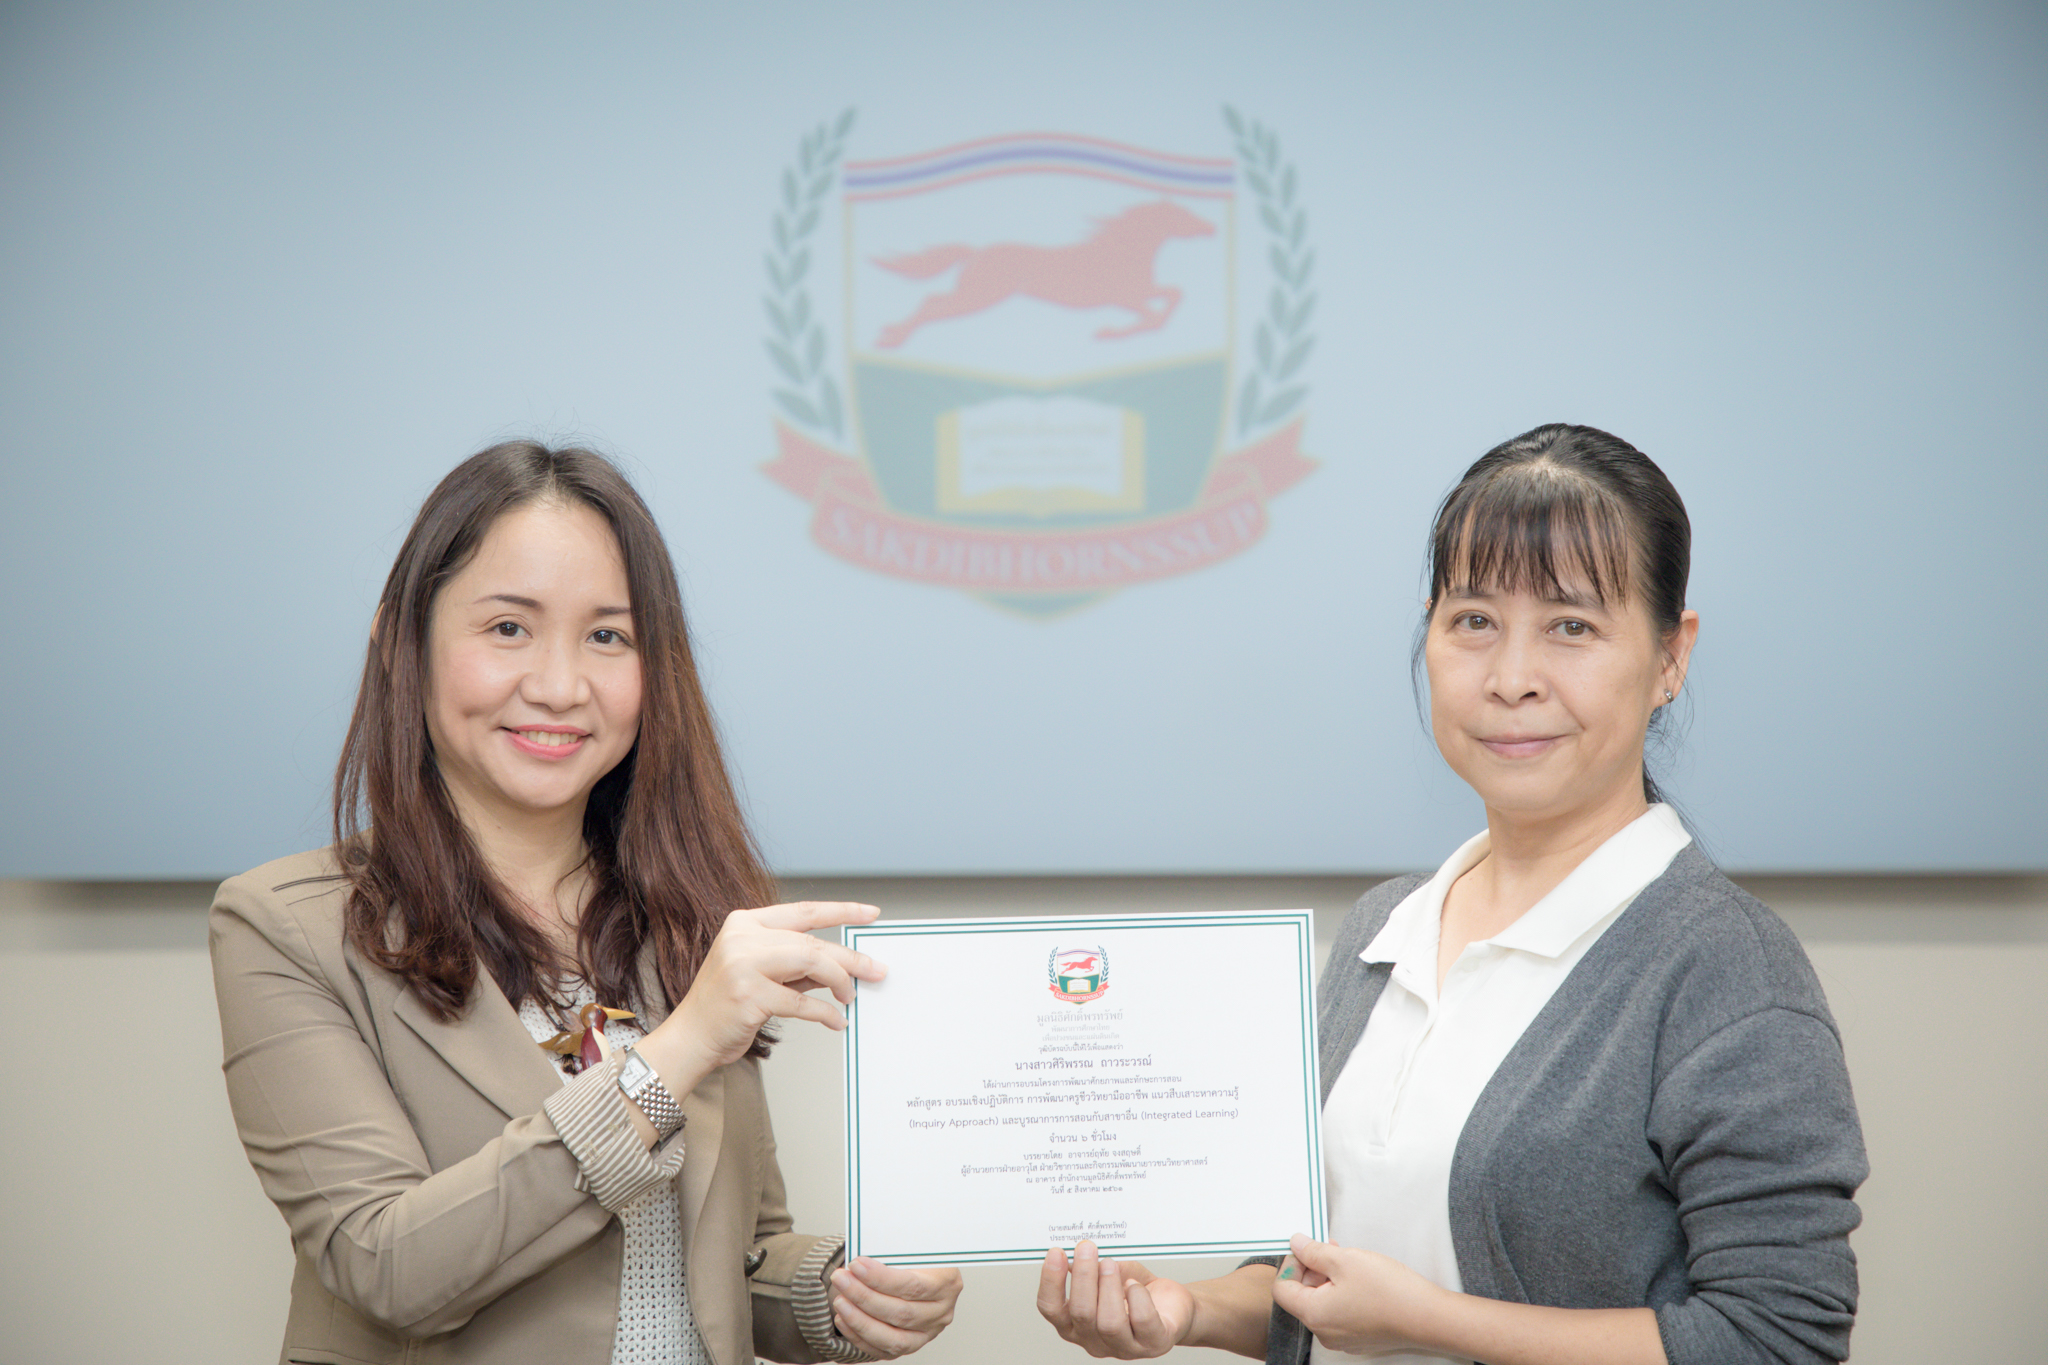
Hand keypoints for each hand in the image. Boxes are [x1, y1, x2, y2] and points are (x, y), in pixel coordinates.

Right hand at [646, 901, 884, 1089]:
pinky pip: (802, 1002)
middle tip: (875, 970)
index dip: (842, 911)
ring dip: (840, 982)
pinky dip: (825, 1013)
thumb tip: (846, 962)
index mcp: (744, 923)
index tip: (870, 915)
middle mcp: (742, 938)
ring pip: (810, 962)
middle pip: (811, 941)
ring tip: (850, 996)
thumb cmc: (727, 1005)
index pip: (803, 911)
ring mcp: (743, 965)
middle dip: (850, 958)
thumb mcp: (761, 971)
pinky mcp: (748, 996)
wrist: (690, 1037)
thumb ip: (797, 963)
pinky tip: (835, 1020)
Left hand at [829, 1256, 961, 1357]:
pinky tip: (844, 1318)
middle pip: (901, 1312)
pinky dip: (859, 1336)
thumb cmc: (914, 1257)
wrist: (922, 1273)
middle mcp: (941, 1312)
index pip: (913, 1285)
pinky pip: (883, 1350)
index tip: (856, 1265)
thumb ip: (892, 1252)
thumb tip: (862, 1255)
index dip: (881, 1278)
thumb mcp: (911, 1247)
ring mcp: (927, 1333)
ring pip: (893, 1338)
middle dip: (864, 1296)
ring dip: (860, 1320)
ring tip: (840, 1301)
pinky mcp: (911, 1345)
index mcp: (946, 1282)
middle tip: (841, 1279)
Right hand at [1036, 1242, 1193, 1357]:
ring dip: (1108, 1286)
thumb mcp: (1109, 1274)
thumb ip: (1092, 1267)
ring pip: (1109, 1322)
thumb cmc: (1137, 1291)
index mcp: (1076, 1324)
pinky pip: (1142, 1320)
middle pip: (1081, 1314)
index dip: (1051, 1281)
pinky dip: (1137, 1296)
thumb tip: (1076, 1253)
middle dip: (1083, 1277)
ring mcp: (1124, 1346)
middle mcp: (1095, 1340)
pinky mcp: (1153, 1342)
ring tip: (1110, 1264)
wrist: (1174, 1306)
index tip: (1056, 1253)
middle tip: (1087, 1249)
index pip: (1052, 1309)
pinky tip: (1135, 1284)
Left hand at [1269, 1233, 1443, 1356]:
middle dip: (1312, 1269)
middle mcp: (1324, 1332)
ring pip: (1322, 1303)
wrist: (1427, 1317)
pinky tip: (1360, 1280)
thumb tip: (1296, 1245)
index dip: (1291, 1263)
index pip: (1282, 1288)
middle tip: (1330, 1249)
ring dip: (1328, 1279)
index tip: (1306, 1249)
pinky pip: (1340, 1313)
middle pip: (1302, 1296)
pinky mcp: (1359, 1338)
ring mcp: (1342, 1338)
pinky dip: (1342, 1293)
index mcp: (1314, 1314)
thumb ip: (1314, 1252)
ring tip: (1349, 1262)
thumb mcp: (1344, 1259)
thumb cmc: (1389, 1292)